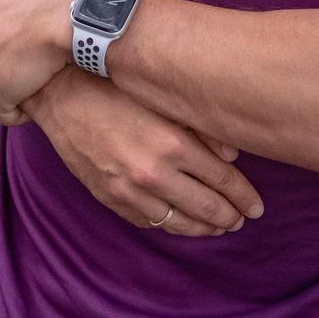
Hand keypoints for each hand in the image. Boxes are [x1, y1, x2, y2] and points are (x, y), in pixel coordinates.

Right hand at [27, 69, 262, 237]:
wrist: (62, 95)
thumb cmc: (116, 88)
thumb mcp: (163, 99)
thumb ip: (201, 127)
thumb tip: (234, 155)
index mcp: (172, 144)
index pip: (222, 180)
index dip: (243, 196)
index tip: (256, 206)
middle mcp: (153, 173)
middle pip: (205, 207)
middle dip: (229, 217)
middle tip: (243, 219)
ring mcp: (129, 190)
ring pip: (178, 223)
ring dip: (203, 228)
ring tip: (219, 228)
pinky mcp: (110, 199)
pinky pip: (148, 222)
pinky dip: (169, 225)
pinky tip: (181, 222)